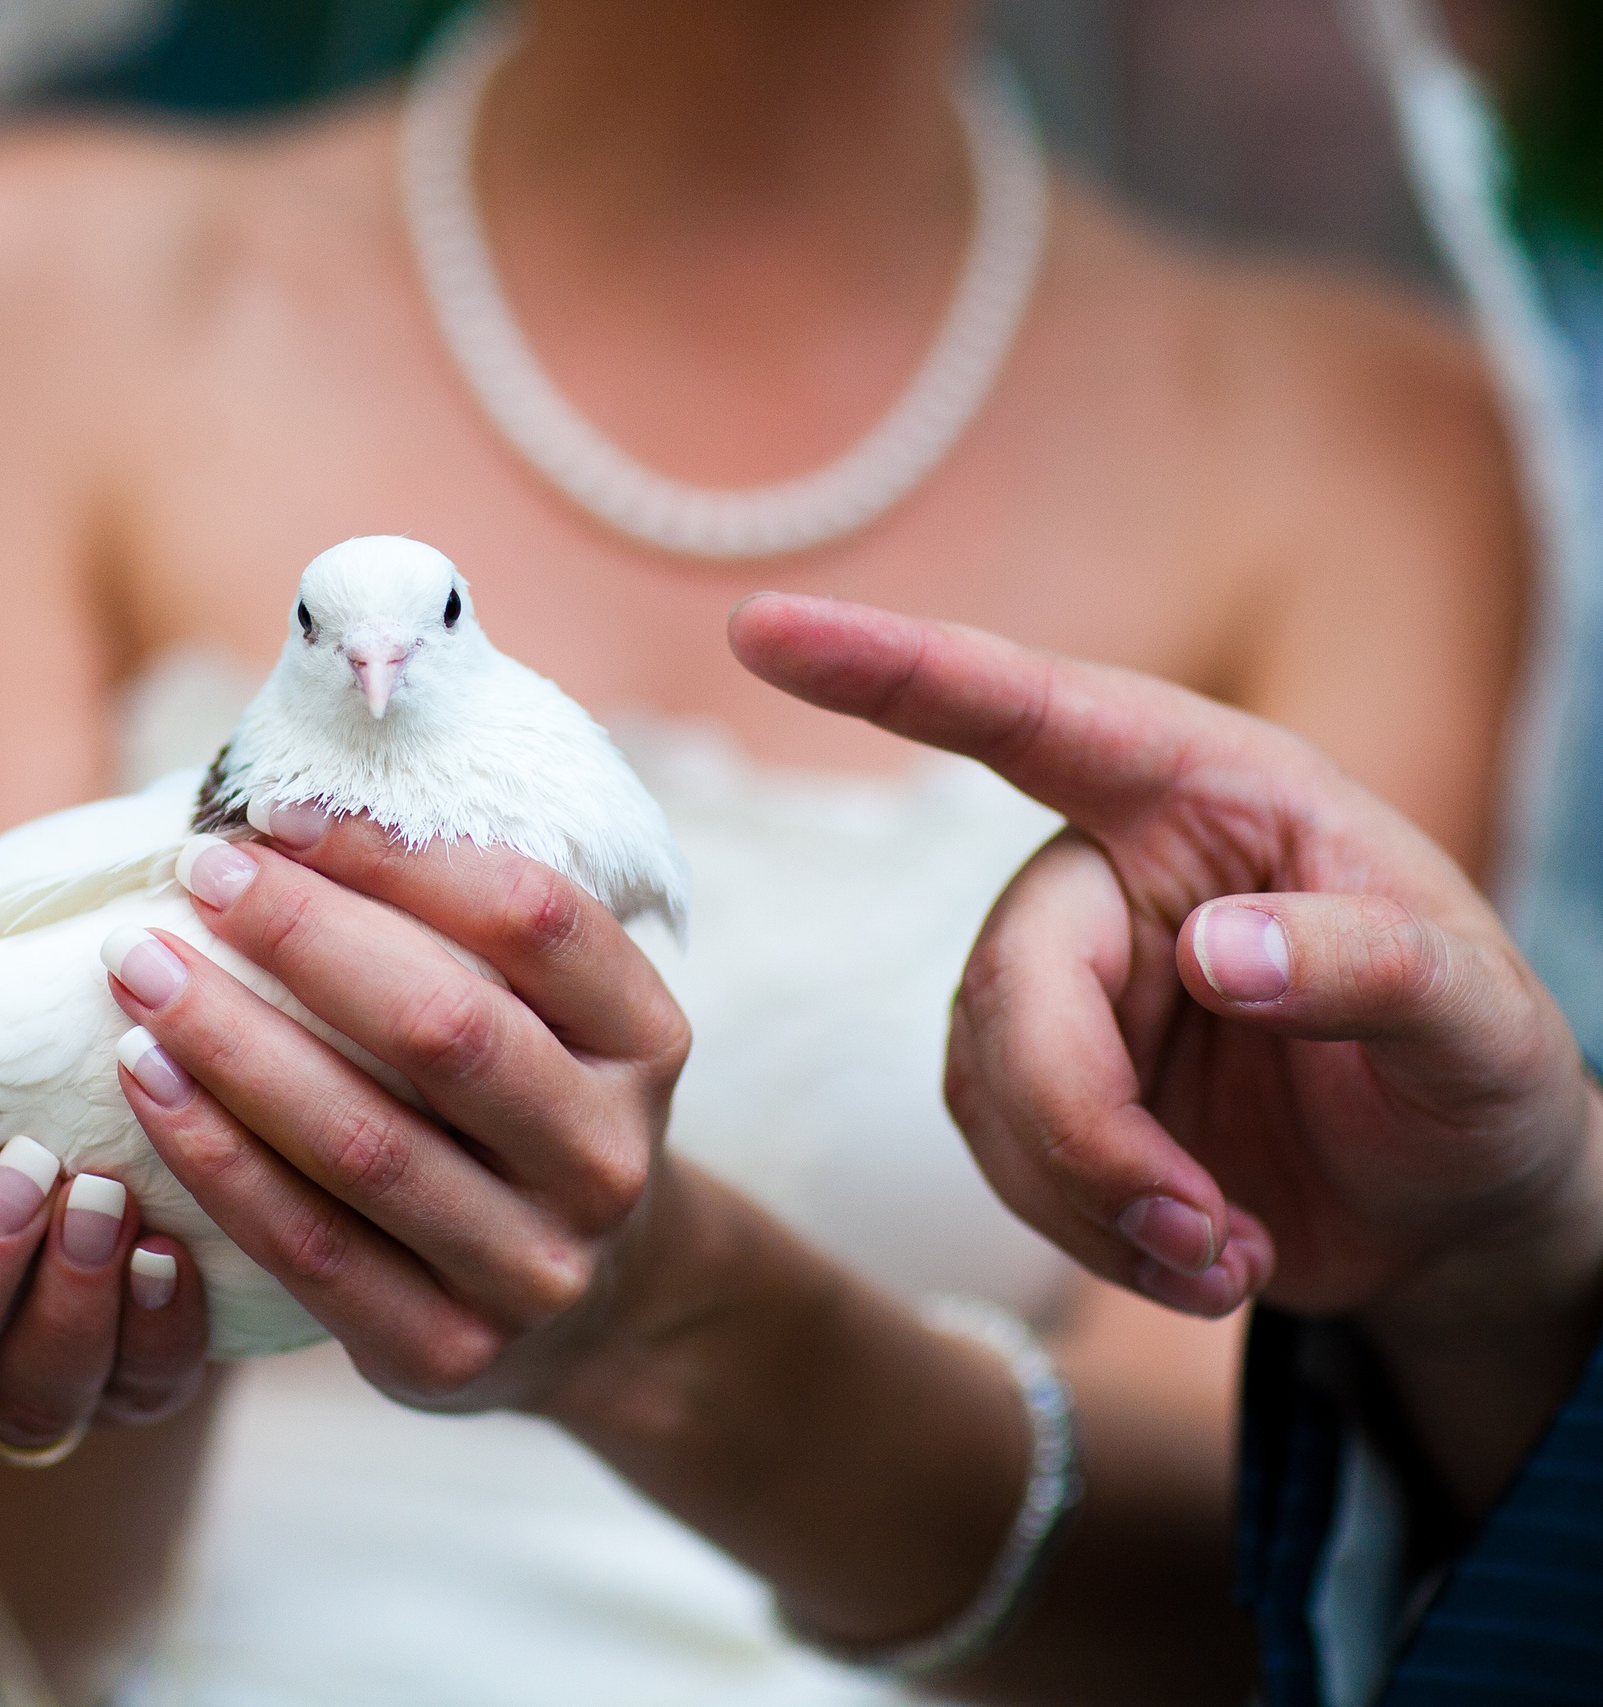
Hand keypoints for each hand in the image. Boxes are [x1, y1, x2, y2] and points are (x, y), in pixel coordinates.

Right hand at [0, 874, 209, 1446]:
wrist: (141, 1119)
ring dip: (66, 1307)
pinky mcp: (132, 1389)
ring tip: (113, 1205)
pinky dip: (156, 1331)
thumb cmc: (17, 1060)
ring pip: (23, 1401)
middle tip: (31, 1174)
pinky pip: (139, 1390)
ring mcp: (27, 1378)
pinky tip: (175, 1257)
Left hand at [105, 811, 689, 1411]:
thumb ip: (457, 928)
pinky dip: (213, 1156)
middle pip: (442, 1025)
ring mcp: (534, 1267)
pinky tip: (143, 1084)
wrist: (591, 1309)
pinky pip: (305, 1244)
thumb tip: (273, 818)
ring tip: (139, 971)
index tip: (276, 811)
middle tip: (195, 874)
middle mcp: (605, 1157)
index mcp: (645, 1042)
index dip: (397, 855)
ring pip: (362, 1142)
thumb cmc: (521, 1109)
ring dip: (231, 1044)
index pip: (531, 918)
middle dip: (301, 936)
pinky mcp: (447, 1351)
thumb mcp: (548, 1016)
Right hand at [730, 595, 1602, 1498]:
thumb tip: (1212, 954)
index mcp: (1205, 793)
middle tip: (1204, 1237)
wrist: (1452, 1206)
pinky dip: (1093, 1234)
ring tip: (1229, 1259)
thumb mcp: (1479, 1020)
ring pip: (989, 1085)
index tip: (766, 628)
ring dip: (1097, 1199)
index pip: (1028, 716)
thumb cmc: (1476, 1072)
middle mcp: (1111, 872)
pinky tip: (1201, 1261)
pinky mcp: (1042, 1090)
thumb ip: (1369, 966)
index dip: (890, 672)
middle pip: (1011, 981)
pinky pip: (1004, 1162)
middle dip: (1085, 1126)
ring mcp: (1066, 986)